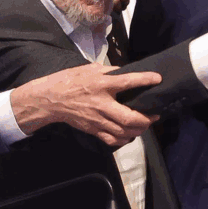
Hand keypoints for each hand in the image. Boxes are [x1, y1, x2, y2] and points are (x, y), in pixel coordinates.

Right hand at [10, 63, 159, 147]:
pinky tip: (130, 134)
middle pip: (128, 117)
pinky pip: (112, 139)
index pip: (127, 81)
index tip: (157, 79)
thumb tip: (126, 72)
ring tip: (145, 124)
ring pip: (123, 131)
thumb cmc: (70, 80)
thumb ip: (109, 71)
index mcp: (100, 84)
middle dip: (146, 119)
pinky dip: (124, 139)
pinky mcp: (93, 129)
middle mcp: (101, 104)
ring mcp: (97, 119)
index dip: (144, 80)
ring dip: (139, 130)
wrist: (50, 99)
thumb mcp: (89, 69)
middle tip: (155, 115)